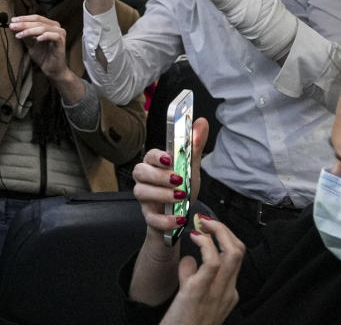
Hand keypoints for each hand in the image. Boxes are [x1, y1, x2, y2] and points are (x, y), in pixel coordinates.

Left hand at [9, 14, 70, 80]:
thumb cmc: (43, 56)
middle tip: (12, 26)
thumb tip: (13, 26)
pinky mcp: (62, 42)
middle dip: (24, 24)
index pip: (36, 18)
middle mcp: (55, 27)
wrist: (51, 69)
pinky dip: (44, 36)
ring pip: (43, 28)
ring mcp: (60, 33)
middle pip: (38, 22)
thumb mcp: (30, 43)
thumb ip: (24, 34)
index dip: (24, 18)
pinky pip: (53, 36)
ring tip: (19, 34)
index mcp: (49, 25)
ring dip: (29, 31)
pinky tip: (37, 39)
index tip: (12, 20)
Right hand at [131, 119, 208, 241]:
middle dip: (158, 175)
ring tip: (180, 197)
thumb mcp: (191, 167)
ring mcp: (145, 198)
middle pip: (139, 171)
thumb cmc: (182, 188)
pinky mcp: (149, 216)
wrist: (180, 215)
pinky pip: (150, 218)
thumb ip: (194, 146)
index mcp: (155, 164)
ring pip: (140, 192)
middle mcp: (145, 179)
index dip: (156, 156)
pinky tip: (179, 218)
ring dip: (161, 194)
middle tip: (178, 180)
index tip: (169, 159)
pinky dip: (165, 219)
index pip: (149, 155)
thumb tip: (201, 121)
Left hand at [160, 217, 243, 324]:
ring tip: (202, 224)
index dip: (224, 238)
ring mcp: (216, 292)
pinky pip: (212, 262)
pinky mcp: (199, 292)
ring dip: (218, 232)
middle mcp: (227, 292)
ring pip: (233, 253)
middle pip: (239, 251)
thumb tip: (190, 259)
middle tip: (206, 221)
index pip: (236, 259)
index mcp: (228, 294)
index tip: (207, 227)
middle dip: (225, 230)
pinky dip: (205, 244)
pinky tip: (194, 237)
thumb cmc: (182, 320)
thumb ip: (191, 277)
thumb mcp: (191, 297)